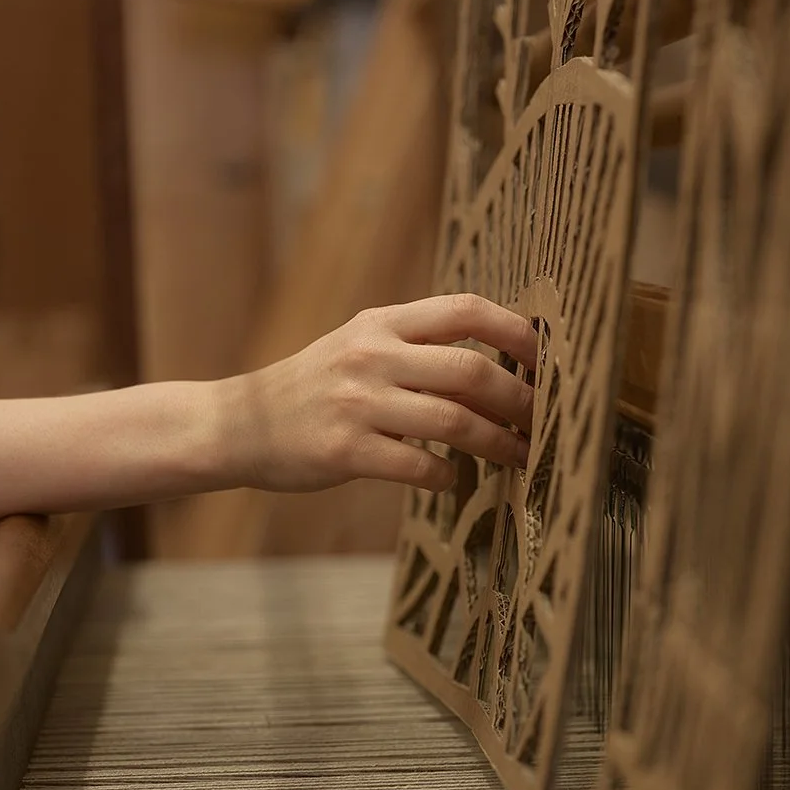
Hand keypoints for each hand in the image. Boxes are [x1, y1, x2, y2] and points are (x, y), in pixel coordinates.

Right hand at [231, 294, 537, 492]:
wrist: (240, 424)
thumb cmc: (315, 387)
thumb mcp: (360, 345)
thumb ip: (417, 344)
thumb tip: (500, 360)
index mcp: (382, 322)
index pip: (465, 310)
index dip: (517, 331)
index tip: (548, 357)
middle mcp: (372, 356)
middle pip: (471, 371)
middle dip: (521, 400)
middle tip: (545, 421)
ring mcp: (358, 404)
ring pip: (453, 422)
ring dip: (499, 444)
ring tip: (521, 457)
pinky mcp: (345, 451)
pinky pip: (418, 466)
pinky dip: (447, 475)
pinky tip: (452, 478)